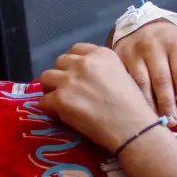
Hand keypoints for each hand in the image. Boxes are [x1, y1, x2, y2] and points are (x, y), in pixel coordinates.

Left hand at [40, 44, 161, 153]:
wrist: (133, 127)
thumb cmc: (134, 106)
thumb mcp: (122, 75)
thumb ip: (102, 69)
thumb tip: (85, 75)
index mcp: (101, 54)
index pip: (76, 49)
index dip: (73, 63)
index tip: (77, 75)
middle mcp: (84, 62)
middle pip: (59, 62)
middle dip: (61, 75)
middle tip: (69, 90)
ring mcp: (70, 80)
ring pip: (45, 78)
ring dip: (52, 89)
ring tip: (62, 102)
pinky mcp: (60, 99)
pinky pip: (43, 101)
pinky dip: (50, 110)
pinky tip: (63, 115)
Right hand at [113, 20, 176, 124]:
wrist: (143, 24)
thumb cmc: (172, 41)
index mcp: (175, 43)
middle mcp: (153, 46)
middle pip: (161, 80)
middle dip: (167, 103)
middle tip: (171, 122)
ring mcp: (134, 52)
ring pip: (141, 82)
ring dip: (149, 104)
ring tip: (155, 121)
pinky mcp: (118, 57)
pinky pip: (125, 80)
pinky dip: (132, 96)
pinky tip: (138, 109)